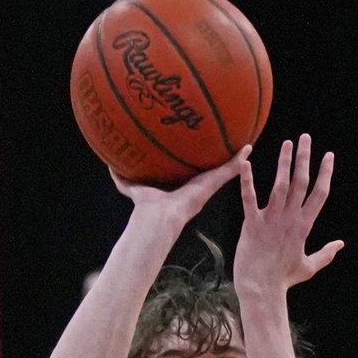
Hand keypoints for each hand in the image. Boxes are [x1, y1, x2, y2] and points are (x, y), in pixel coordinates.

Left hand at [109, 147, 249, 225]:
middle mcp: (194, 184)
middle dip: (218, 155)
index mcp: (179, 183)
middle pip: (209, 167)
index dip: (194, 157)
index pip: (188, 168)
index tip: (199, 144)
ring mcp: (205, 184)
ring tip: (247, 142)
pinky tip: (249, 146)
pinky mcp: (211, 185)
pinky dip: (239, 159)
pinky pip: (229, 170)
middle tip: (228, 139)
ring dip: (236, 157)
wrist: (158, 217)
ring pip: (224, 168)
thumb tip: (108, 162)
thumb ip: (120, 173)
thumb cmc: (145, 205)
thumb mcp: (130, 184)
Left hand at [234, 134, 344, 293]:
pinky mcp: (252, 225)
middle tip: (306, 137)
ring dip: (284, 162)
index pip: (320, 194)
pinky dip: (247, 180)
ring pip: (280, 185)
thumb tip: (341, 244)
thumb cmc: (283, 279)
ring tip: (287, 143)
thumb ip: (326, 253)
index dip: (325, 173)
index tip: (329, 155)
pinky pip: (249, 198)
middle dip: (305, 158)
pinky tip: (245, 162)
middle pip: (301, 182)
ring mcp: (271, 221)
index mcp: (304, 226)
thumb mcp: (309, 267)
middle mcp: (290, 219)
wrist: (261, 290)